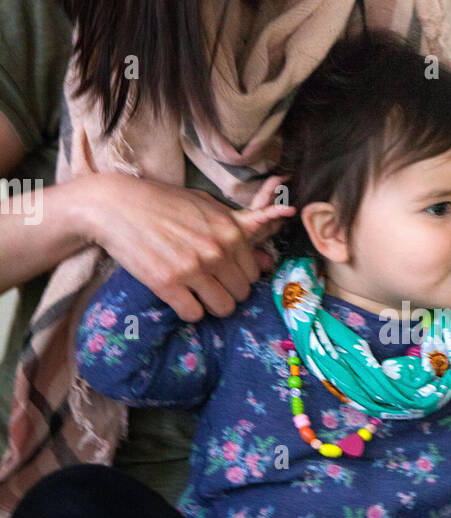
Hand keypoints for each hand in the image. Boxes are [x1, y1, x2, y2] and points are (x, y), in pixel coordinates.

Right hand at [79, 172, 295, 321]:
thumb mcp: (206, 205)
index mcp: (230, 232)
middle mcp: (216, 251)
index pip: (253, 274)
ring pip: (222, 308)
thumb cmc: (162, 202)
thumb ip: (237, 230)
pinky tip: (178, 296)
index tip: (222, 274)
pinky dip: (187, 310)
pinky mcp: (167, 284)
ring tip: (195, 293)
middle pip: (241, 294)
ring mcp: (192, 269)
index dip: (238, 277)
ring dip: (210, 305)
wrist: (116, 205)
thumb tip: (267, 260)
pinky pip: (194, 315)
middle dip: (226, 292)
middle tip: (207, 285)